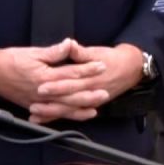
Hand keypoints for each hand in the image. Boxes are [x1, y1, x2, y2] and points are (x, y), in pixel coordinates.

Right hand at [0, 39, 108, 120]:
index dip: (88, 69)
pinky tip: (74, 115)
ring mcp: (38, 102)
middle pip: (72, 94)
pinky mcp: (33, 106)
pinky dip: (65, 115)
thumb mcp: (31, 52)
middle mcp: (43, 92)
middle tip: (105, 91)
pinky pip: (53, 114)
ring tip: (95, 107)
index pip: (71, 73)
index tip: (101, 66)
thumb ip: (53, 52)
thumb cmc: (8, 60)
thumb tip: (70, 44)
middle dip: (89, 93)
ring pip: (64, 107)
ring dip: (81, 108)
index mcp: (44, 76)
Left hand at [29, 42, 143, 123]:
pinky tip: (44, 120)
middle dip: (51, 105)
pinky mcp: (89, 105)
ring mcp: (90, 101)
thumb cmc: (111, 59)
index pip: (70, 83)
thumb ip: (80, 52)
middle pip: (68, 101)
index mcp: (90, 78)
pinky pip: (73, 113)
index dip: (56, 86)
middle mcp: (90, 92)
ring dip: (52, 114)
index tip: (41, 87)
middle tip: (33, 106)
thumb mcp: (96, 52)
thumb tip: (69, 44)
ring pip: (69, 110)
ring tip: (35, 116)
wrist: (130, 68)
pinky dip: (58, 117)